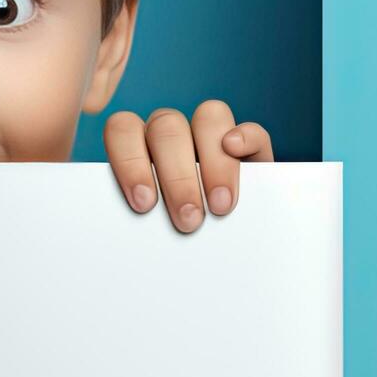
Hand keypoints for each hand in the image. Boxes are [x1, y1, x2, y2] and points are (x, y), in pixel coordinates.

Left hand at [105, 99, 272, 233]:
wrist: (221, 259)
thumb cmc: (174, 242)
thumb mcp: (151, 229)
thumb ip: (142, 215)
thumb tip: (139, 221)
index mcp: (140, 147)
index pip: (123, 129)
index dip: (131, 161)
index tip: (144, 203)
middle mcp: (173, 134)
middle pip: (166, 126)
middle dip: (178, 176)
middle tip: (189, 219)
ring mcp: (213, 137)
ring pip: (208, 116)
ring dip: (213, 162)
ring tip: (219, 206)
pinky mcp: (252, 149)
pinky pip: (252, 129)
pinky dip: (245, 137)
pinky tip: (237, 153)